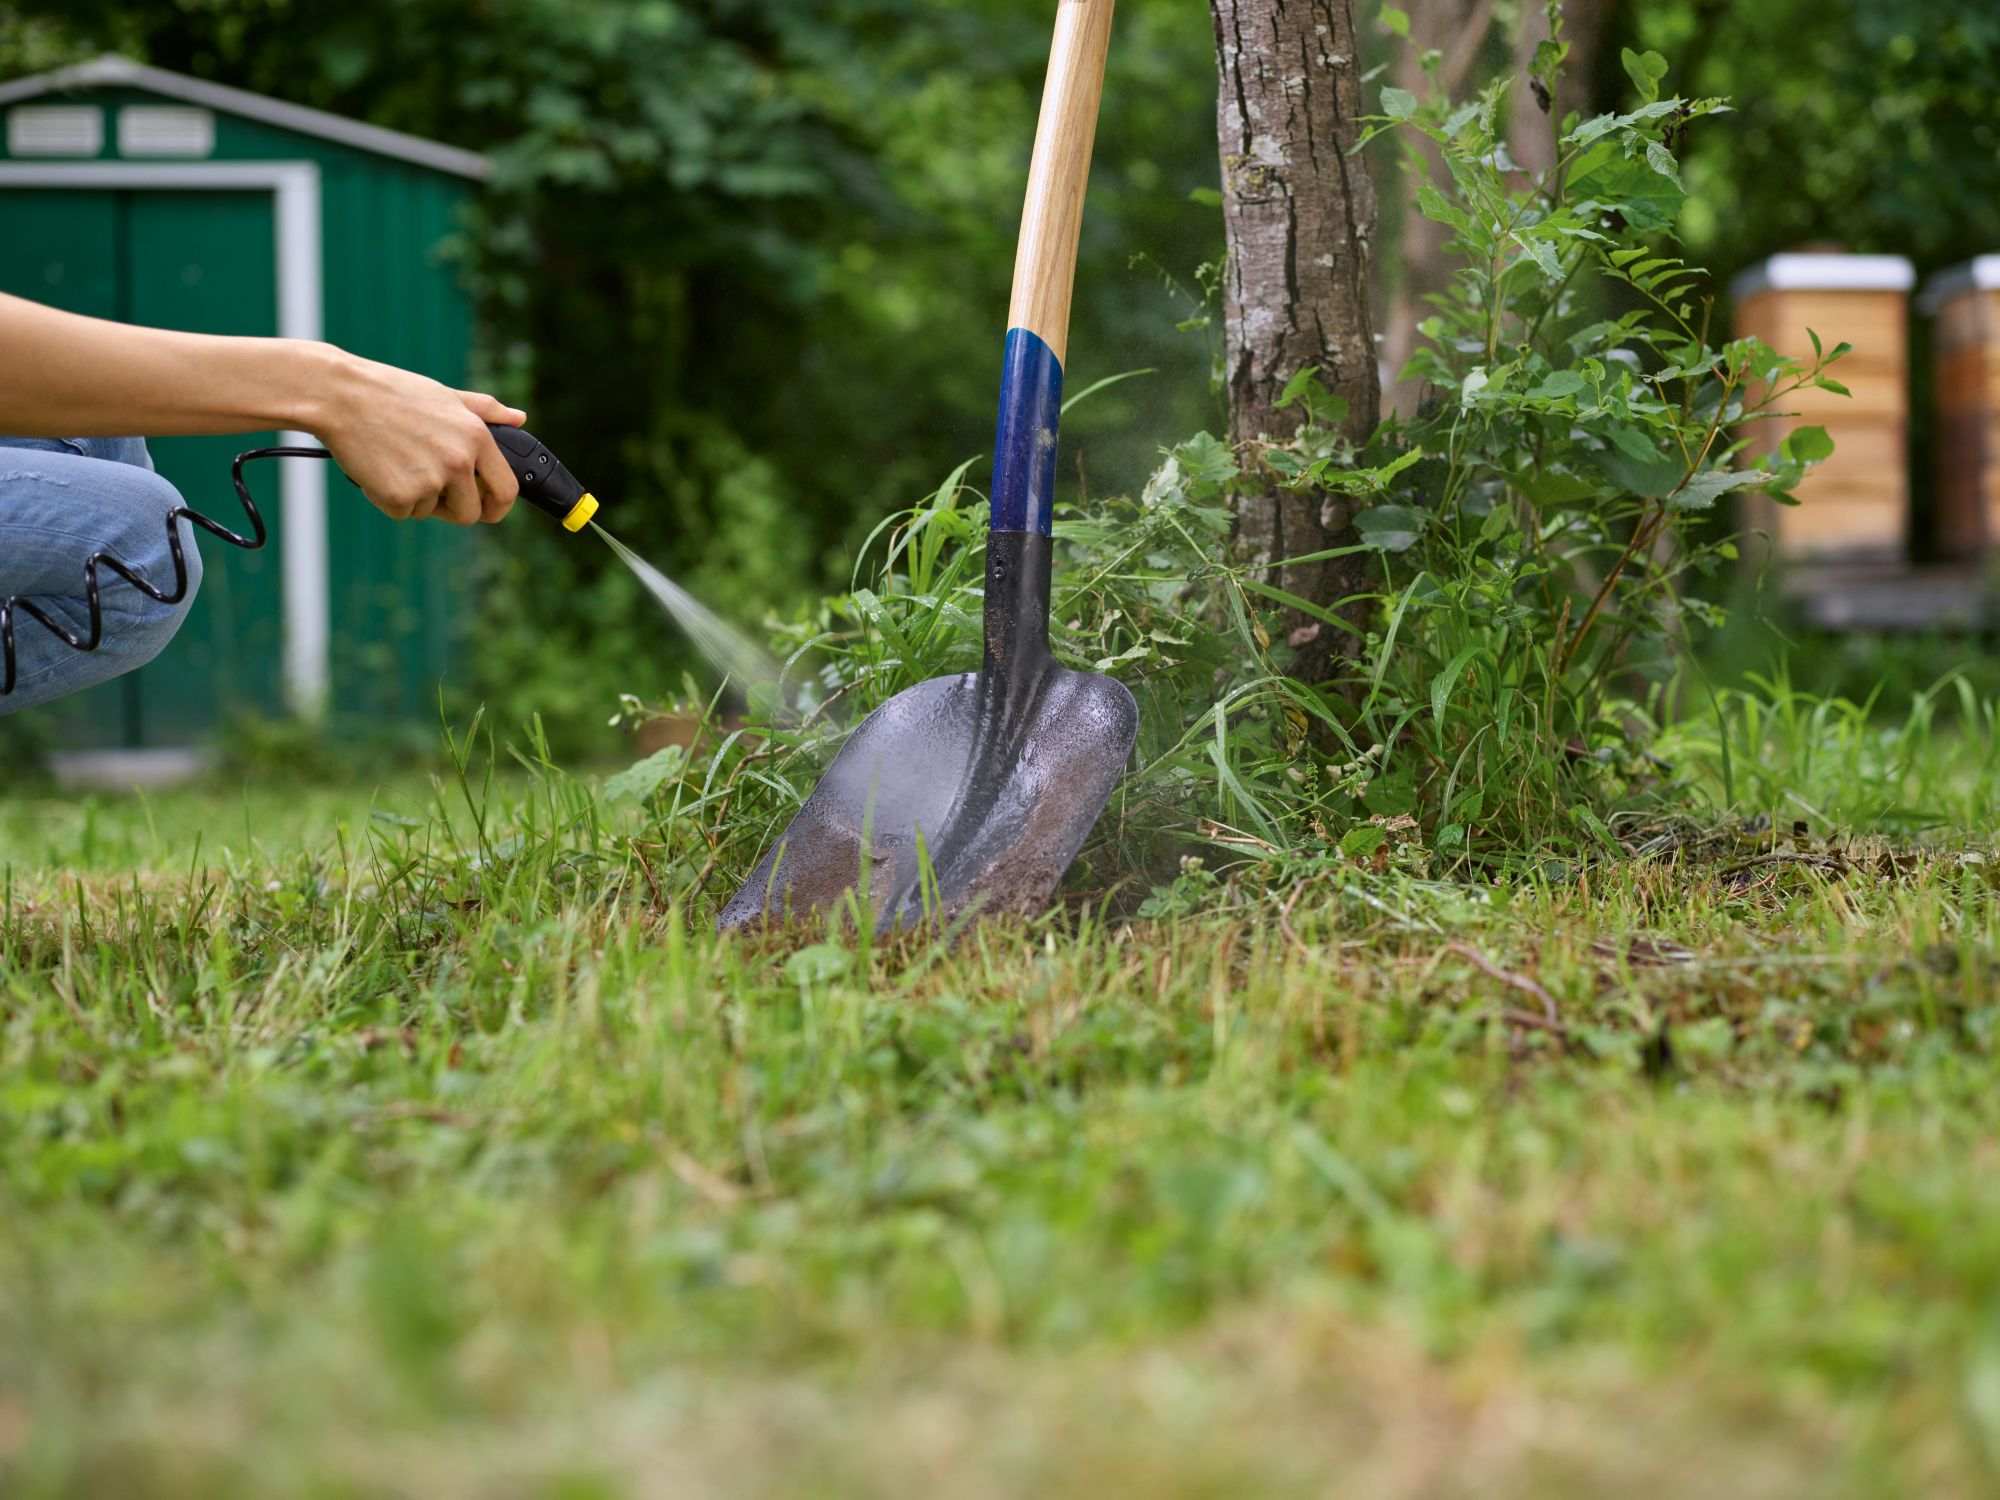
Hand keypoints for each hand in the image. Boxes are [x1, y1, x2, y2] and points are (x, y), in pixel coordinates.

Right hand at [311, 348, 524, 524]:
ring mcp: (430, 481)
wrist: (339, 395)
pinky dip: (388, 499)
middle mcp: (459, 461)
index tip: (487, 509)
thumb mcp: (445, 395)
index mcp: (476, 437)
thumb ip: (484, 410)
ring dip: (416, 499)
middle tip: (427, 490)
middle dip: (451, 509)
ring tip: (396, 462)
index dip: (498, 507)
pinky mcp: (401, 496)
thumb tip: (519, 417)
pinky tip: (377, 468)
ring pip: (431, 512)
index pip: (506, 489)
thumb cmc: (390, 393)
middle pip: (470, 512)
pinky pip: (402, 512)